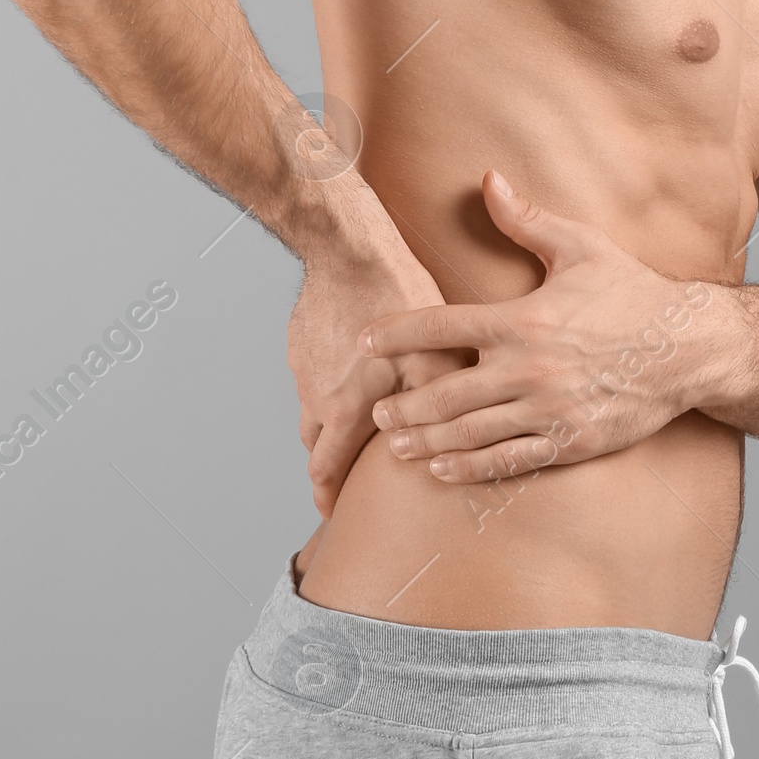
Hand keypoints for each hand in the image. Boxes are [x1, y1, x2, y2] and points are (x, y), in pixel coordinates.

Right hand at [287, 195, 473, 517]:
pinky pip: (310, 372)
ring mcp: (304, 365)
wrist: (347, 244)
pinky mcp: (300, 337)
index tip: (333, 514)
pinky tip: (347, 366)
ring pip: (310, 408)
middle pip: (315, 444)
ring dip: (326, 423)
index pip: (328, 469)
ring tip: (350, 421)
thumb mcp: (435, 354)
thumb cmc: (397, 295)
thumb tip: (457, 438)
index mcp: (345, 408)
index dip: (328, 496)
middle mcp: (316, 393)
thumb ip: (441, 402)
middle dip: (328, 465)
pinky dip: (325, 381)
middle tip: (343, 475)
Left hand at [359, 172, 720, 482]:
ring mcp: (549, 411)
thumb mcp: (581, 247)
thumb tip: (488, 179)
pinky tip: (442, 469)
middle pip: (446, 393)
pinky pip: (509, 460)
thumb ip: (527, 220)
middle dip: (405, 402)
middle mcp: (530, 369)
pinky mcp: (570, 443)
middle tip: (377, 408)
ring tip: (395, 444)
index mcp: (524, 320)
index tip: (367, 340)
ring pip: (471, 433)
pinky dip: (470, 468)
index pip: (442, 326)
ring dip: (426, 440)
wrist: (689, 347)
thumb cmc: (632, 293)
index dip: (397, 334)